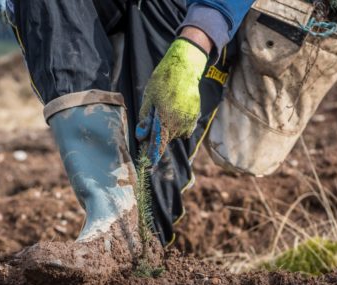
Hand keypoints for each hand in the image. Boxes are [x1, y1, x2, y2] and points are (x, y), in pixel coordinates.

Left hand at [136, 29, 209, 164]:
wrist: (185, 68)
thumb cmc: (162, 81)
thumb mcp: (148, 99)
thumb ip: (146, 119)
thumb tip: (141, 137)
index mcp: (165, 121)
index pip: (157, 145)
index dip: (152, 156)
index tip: (148, 165)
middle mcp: (179, 125)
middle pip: (165, 139)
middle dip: (158, 135)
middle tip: (154, 117)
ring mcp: (189, 121)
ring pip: (175, 134)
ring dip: (168, 128)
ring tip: (165, 109)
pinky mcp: (195, 117)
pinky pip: (184, 127)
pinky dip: (178, 123)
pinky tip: (175, 109)